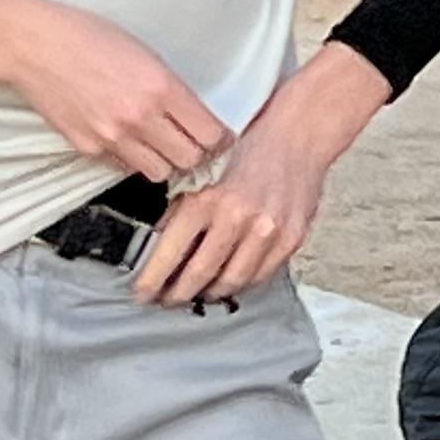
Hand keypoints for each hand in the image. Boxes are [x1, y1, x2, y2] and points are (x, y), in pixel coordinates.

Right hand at [0, 0, 231, 187]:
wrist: (34, 44)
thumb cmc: (90, 38)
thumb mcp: (146, 54)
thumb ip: (173, 90)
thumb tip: (197, 120)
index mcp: (161, 87)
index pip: (211, 135)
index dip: (221, 140)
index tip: (219, 138)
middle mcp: (140, 117)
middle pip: (190, 161)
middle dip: (197, 155)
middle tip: (192, 144)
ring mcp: (112, 137)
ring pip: (160, 172)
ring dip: (165, 162)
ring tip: (160, 145)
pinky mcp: (89, 148)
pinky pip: (125, 168)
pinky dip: (133, 160)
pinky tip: (128, 139)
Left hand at [132, 45, 388, 307]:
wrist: (296, 138)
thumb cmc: (246, 153)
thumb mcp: (201, 174)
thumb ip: (180, 211)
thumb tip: (159, 248)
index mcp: (205, 200)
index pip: (170, 255)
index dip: (153, 282)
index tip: (143, 294)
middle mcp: (235, 219)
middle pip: (199, 275)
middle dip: (179, 294)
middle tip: (168, 300)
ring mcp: (266, 232)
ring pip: (232, 281)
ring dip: (211, 292)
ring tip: (199, 293)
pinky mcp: (290, 239)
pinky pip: (260, 275)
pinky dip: (242, 282)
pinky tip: (230, 280)